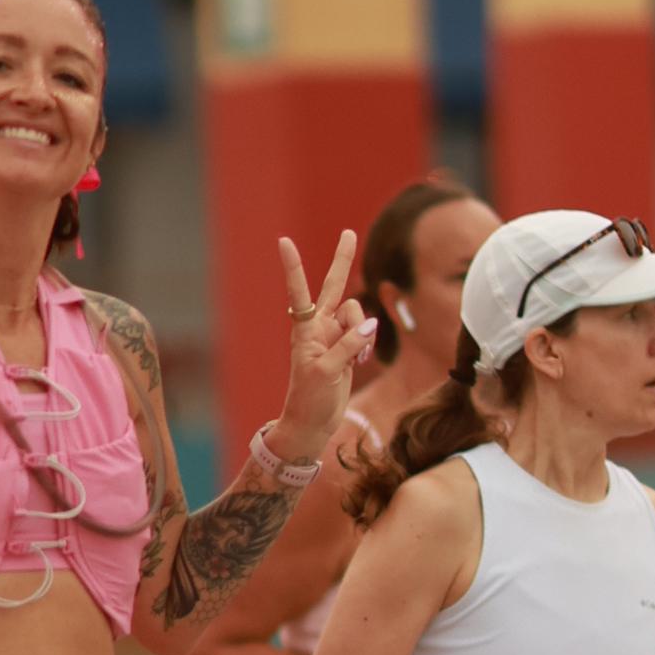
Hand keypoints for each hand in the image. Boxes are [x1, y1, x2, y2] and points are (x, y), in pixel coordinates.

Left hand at [269, 234, 372, 459]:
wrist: (313, 423)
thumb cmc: (310, 399)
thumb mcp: (326, 372)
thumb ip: (349, 346)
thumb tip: (371, 324)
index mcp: (306, 330)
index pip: (299, 292)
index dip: (294, 267)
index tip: (283, 241)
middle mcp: (319, 327)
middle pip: (334, 286)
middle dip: (343, 260)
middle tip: (349, 232)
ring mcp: (335, 336)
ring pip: (358, 315)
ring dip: (364, 332)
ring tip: (359, 358)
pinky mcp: (348, 347)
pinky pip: (365, 333)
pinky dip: (367, 344)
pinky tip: (362, 361)